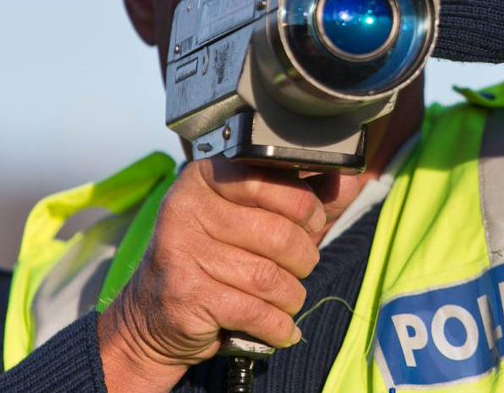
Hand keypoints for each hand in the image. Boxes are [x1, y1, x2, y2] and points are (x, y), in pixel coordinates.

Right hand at [96, 158, 324, 391]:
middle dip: (304, 258)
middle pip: (279, 234)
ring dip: (291, 296)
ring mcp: (181, 251)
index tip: (312, 223)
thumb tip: (349, 179)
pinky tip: (280, 327)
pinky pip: (255, 311)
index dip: (305, 207)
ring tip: (286, 298)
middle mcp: (186, 207)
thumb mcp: (256, 217)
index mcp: (205, 176)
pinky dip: (278, 326)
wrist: (154, 314)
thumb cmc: (217, 256)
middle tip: (300, 267)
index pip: (271, 179)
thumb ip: (303, 197)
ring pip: (269, 277)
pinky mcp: (185, 295)